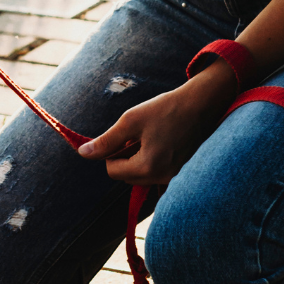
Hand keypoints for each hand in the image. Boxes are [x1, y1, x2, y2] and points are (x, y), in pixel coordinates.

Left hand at [78, 60, 238, 184]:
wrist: (201, 104)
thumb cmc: (165, 109)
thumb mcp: (130, 121)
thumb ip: (106, 141)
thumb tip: (83, 154)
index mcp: (149, 167)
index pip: (113, 171)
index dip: (110, 152)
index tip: (122, 136)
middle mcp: (164, 179)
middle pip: (127, 177)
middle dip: (124, 158)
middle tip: (135, 136)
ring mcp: (176, 178)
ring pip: (142, 177)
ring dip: (138, 161)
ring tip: (149, 138)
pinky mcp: (184, 173)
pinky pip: (158, 175)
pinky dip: (152, 163)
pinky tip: (160, 144)